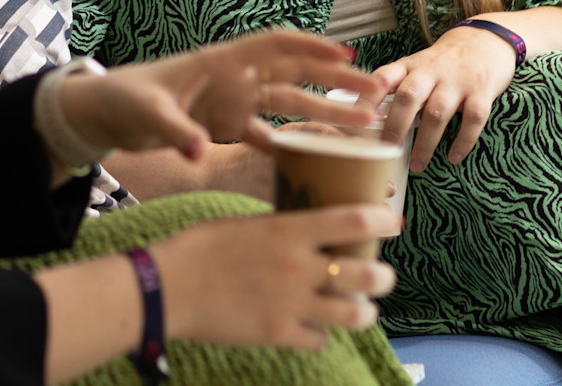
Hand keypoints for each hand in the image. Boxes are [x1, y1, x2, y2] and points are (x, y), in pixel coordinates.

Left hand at [59, 29, 382, 163]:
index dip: (311, 48)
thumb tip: (200, 153)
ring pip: (289, 103)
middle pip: (294, 73)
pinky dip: (292, 141)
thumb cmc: (124, 99)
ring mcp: (233, 102)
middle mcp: (234, 78)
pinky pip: (268, 131)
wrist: (104, 112)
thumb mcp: (148, 114)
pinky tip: (319, 156)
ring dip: (324, 112)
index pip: (275, 45)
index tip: (348, 58)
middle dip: (335, 81)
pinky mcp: (224, 125)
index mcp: (220, 62)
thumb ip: (176, 132)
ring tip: (364, 125)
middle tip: (377, 93)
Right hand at [151, 205, 400, 349]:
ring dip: (365, 311)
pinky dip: (321, 335)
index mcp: (289, 231)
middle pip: (367, 274)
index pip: (354, 220)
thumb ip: (282, 226)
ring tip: (363, 309)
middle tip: (382, 275)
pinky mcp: (278, 334)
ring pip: (354, 314)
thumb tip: (308, 224)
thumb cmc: (200, 247)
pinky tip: (316, 329)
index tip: (393, 221)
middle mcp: (298, 268)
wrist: (168, 288)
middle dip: (384, 276)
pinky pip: (319, 340)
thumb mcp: (246, 223)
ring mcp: (291, 305)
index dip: (383, 220)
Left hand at [373, 25, 516, 173]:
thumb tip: (371, 122)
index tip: (356, 121)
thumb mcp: (417, 66)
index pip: (383, 78)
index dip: (368, 99)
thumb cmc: (444, 62)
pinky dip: (462, 141)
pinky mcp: (482, 91)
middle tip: (386, 151)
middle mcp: (432, 71)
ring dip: (426, 143)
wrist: (486, 39)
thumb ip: (398, 88)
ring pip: (437, 113)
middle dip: (395, 126)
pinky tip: (453, 157)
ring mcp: (457, 81)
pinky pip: (472, 119)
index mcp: (410, 65)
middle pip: (408, 97)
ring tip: (417, 165)